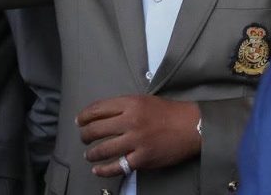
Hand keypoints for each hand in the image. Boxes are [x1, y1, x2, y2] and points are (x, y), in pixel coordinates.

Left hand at [77, 95, 200, 176]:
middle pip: (96, 129)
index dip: (84, 116)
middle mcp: (130, 121)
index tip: (79, 121)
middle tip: (83, 138)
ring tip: (88, 154)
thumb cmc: (168, 112)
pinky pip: (117, 166)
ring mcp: (136, 141)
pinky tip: (98, 169)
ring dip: (91, 153)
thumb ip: (124, 106)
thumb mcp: (144, 100)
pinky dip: (104, 169)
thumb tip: (101, 115)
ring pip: (103, 149)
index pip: (98, 109)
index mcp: (130, 103)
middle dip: (85, 135)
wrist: (191, 126)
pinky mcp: (142, 158)